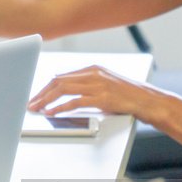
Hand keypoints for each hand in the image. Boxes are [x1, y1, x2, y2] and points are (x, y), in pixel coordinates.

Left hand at [27, 65, 160, 118]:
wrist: (150, 101)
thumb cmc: (128, 96)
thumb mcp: (105, 85)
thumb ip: (86, 84)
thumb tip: (63, 88)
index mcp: (93, 69)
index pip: (61, 76)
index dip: (45, 87)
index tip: (36, 96)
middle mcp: (93, 74)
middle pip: (58, 81)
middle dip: (41, 93)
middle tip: (31, 103)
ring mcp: (98, 85)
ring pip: (63, 89)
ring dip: (46, 100)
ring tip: (36, 108)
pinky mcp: (102, 98)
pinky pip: (75, 102)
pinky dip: (60, 108)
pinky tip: (52, 113)